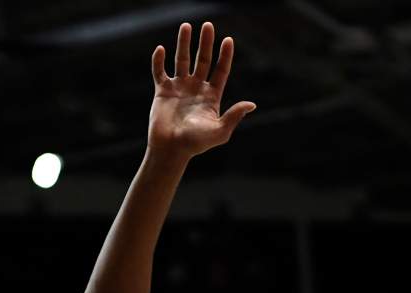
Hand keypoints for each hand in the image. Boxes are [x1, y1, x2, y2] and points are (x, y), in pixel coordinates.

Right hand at [149, 22, 255, 158]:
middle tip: (208, 26)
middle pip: (203, 60)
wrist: (171, 149)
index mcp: (211, 96)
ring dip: (184, 43)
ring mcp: (179, 89)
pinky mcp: (162, 92)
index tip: (228, 40)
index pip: (221, 70)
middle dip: (206, 43)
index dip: (225, 56)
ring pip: (182, 60)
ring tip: (186, 26)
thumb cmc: (196, 143)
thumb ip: (234, 116)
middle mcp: (196, 89)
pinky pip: (159, 71)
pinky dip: (159, 60)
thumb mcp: (220, 131)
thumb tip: (252, 104)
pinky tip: (161, 49)